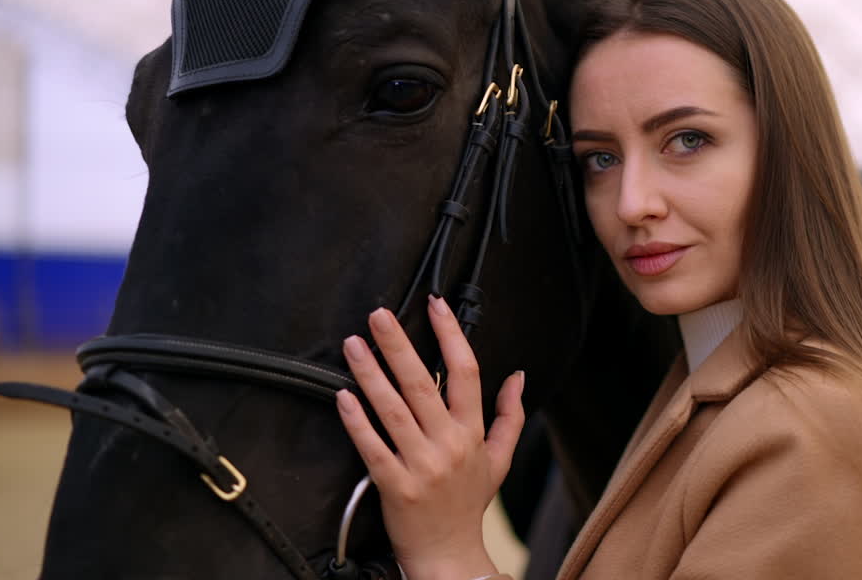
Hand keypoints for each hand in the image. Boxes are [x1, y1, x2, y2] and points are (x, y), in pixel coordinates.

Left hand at [335, 296, 524, 579]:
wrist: (449, 555)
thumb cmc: (469, 505)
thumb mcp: (499, 459)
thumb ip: (510, 415)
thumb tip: (519, 376)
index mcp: (473, 433)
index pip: (467, 373)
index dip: (450, 335)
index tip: (435, 305)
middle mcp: (449, 445)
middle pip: (423, 384)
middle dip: (399, 345)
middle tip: (378, 315)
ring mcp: (421, 466)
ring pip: (393, 411)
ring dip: (371, 374)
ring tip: (353, 345)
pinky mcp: (395, 487)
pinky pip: (372, 447)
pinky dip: (357, 421)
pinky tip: (343, 396)